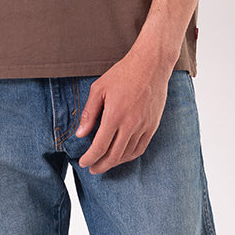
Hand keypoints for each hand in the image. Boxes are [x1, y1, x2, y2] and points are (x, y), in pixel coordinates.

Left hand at [76, 51, 171, 174]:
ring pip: (128, 154)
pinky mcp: (153, 125)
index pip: (100, 146)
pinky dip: (130, 156)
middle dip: (101, 166)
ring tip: (105, 163)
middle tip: (92, 169)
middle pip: (114, 155)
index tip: (83, 162)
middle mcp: (130, 124)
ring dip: (115, 162)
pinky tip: (122, 156)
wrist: (151, 65)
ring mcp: (144, 126)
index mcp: (115, 115)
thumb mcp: (98, 89)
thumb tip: (80, 134)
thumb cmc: (122, 74)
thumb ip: (89, 113)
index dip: (90, 158)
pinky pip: (141, 147)